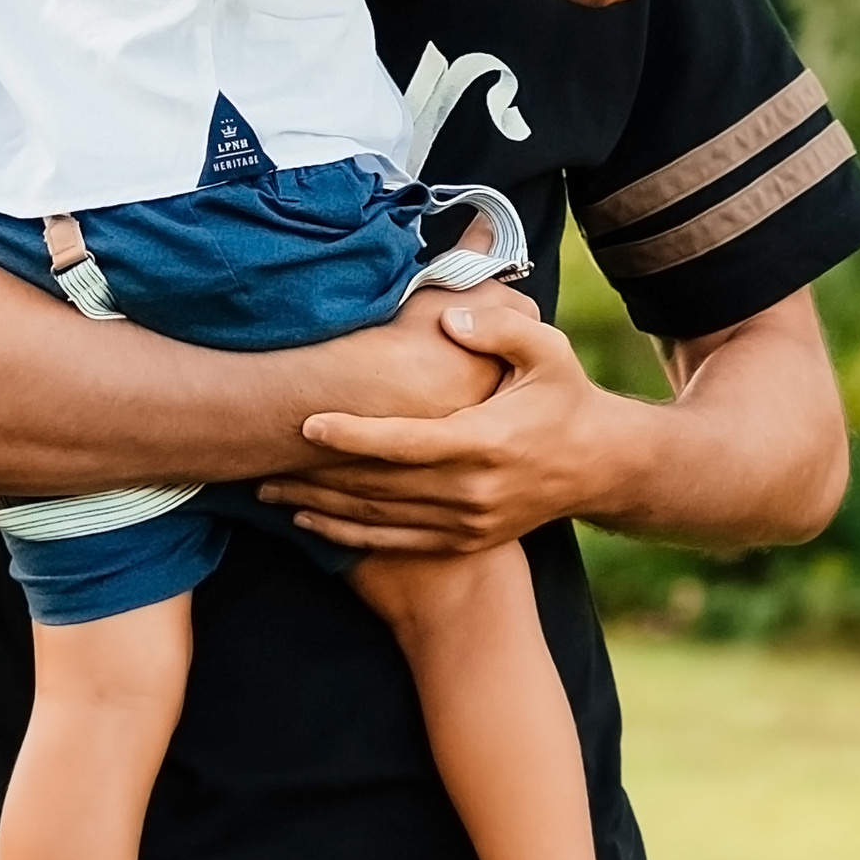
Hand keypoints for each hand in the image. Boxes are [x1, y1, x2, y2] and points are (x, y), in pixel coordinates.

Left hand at [261, 289, 647, 553]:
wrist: (601, 467)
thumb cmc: (567, 397)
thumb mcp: (549, 352)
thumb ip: (500, 330)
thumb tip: (450, 316)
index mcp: (488, 442)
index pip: (407, 442)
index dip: (354, 435)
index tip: (307, 423)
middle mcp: (473, 490)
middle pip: (379, 485)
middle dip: (316, 474)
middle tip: (258, 457)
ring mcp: (467, 522)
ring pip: (378, 517)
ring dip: (320, 505)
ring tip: (266, 488)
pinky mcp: (463, 540)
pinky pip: (394, 543)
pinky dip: (346, 536)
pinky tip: (308, 522)